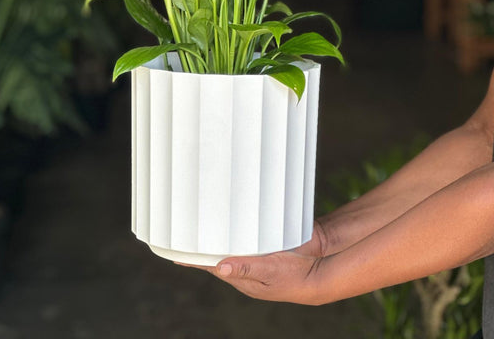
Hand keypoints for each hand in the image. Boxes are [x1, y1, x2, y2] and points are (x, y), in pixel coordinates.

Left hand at [178, 222, 328, 305]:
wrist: (320, 266)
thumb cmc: (294, 276)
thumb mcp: (269, 272)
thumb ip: (246, 268)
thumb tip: (220, 268)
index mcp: (241, 277)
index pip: (211, 267)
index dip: (193, 260)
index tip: (174, 253)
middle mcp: (245, 266)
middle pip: (218, 253)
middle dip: (202, 244)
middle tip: (184, 230)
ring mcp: (255, 254)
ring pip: (231, 242)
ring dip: (218, 233)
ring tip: (201, 220)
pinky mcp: (266, 242)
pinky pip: (246, 234)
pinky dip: (236, 226)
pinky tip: (231, 215)